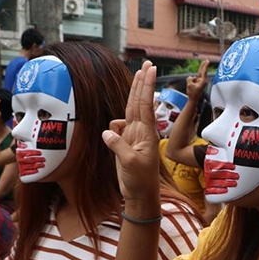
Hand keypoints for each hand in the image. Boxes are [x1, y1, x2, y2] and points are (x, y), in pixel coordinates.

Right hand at [102, 61, 160, 206]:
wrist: (140, 195)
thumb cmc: (139, 181)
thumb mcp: (130, 164)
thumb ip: (118, 146)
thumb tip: (108, 131)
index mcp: (146, 133)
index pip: (145, 104)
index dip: (146, 86)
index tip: (150, 69)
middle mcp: (141, 131)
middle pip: (139, 101)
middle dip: (142, 82)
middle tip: (148, 64)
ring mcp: (133, 136)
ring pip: (129, 111)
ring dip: (132, 95)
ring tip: (139, 75)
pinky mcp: (125, 143)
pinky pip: (115, 129)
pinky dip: (112, 128)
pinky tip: (112, 136)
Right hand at [186, 59, 209, 100]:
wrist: (193, 99)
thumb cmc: (192, 93)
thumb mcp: (189, 85)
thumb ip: (189, 79)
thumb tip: (191, 77)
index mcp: (203, 81)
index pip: (204, 71)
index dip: (205, 65)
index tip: (207, 61)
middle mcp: (203, 80)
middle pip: (202, 71)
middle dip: (203, 66)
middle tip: (207, 60)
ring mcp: (201, 81)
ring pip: (194, 77)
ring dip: (192, 81)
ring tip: (192, 87)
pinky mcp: (198, 82)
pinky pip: (193, 79)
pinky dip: (191, 81)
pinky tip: (191, 87)